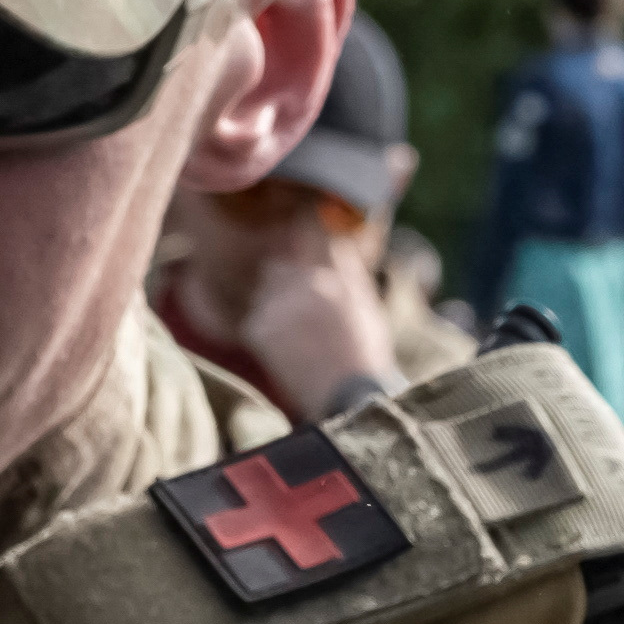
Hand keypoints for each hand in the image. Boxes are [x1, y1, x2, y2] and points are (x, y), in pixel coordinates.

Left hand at [229, 200, 408, 408]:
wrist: (347, 402)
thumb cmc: (364, 355)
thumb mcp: (365, 306)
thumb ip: (347, 268)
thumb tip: (335, 238)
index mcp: (334, 276)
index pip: (310, 230)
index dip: (303, 223)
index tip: (302, 221)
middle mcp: (304, 285)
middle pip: (281, 260)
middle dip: (288, 271)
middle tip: (301, 295)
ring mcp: (278, 307)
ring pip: (267, 286)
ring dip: (277, 298)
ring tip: (299, 328)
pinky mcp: (259, 329)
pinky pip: (257, 314)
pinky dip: (268, 326)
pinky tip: (289, 347)